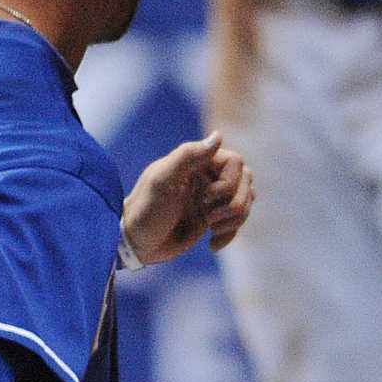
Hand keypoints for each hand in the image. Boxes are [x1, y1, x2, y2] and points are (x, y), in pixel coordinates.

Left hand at [121, 130, 254, 265]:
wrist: (135, 244)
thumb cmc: (145, 210)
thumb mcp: (162, 181)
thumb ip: (188, 155)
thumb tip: (219, 136)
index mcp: (196, 162)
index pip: (236, 162)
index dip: (228, 182)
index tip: (206, 197)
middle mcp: (207, 176)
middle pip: (246, 181)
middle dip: (234, 204)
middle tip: (209, 217)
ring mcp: (211, 198)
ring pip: (245, 200)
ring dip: (234, 219)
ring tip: (210, 228)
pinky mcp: (212, 218)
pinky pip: (237, 221)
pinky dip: (230, 234)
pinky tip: (212, 245)